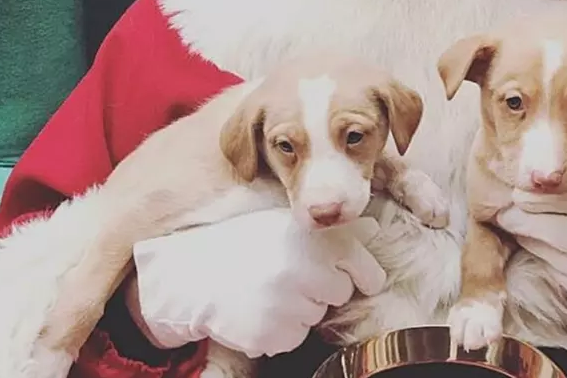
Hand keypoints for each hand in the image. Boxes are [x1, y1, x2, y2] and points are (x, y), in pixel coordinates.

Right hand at [130, 209, 385, 357]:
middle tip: (287, 275)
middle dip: (320, 289)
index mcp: (314, 239)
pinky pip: (292, 339)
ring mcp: (286, 304)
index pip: (365, 271)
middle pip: (340, 295)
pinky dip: (278, 330)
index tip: (351, 276)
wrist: (190, 273)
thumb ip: (332, 234)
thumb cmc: (246, 246)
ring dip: (297, 310)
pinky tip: (256, 309)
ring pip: (315, 318)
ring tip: (267, 290)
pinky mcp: (269, 334)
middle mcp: (304, 269)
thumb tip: (375, 232)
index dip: (359, 275)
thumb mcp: (287, 226)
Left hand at [495, 141, 566, 319]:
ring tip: (520, 222)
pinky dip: (552, 260)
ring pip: (554, 257)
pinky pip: (566, 278)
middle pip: (553, 233)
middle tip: (506, 206)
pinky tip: (548, 244)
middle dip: (522, 219)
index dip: (539, 195)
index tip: (518, 187)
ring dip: (532, 239)